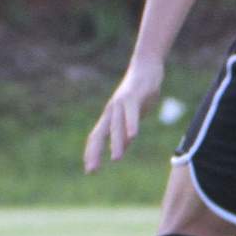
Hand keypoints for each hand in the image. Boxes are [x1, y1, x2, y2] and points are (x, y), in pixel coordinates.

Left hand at [84, 56, 166, 173]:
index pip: (96, 136)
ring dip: (116, 143)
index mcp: (110, 116)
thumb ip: (126, 130)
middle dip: (95, 153)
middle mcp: (111, 110)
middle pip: (99, 133)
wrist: (146, 66)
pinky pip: (131, 112)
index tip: (89, 170)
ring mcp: (121, 102)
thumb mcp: (133, 115)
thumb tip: (122, 146)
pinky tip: (133, 136)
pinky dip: (132, 124)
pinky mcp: (133, 95)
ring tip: (116, 159)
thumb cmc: (140, 92)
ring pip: (116, 125)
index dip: (92, 153)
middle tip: (91, 170)